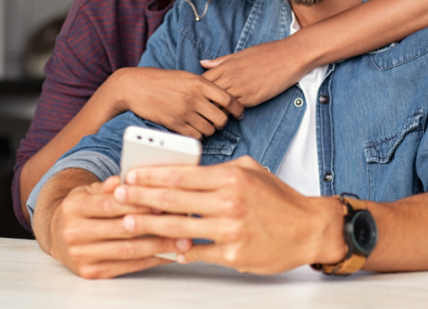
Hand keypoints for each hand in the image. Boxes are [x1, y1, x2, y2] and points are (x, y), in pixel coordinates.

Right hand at [44, 175, 180, 278]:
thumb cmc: (82, 208)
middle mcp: (74, 232)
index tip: (164, 201)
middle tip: (181, 221)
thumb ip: (110, 185)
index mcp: (74, 207)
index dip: (139, 203)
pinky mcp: (90, 272)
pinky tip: (168, 254)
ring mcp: (81, 255)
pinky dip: (150, 260)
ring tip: (182, 241)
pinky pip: (126, 266)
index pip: (111, 205)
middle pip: (122, 229)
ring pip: (127, 251)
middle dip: (155, 225)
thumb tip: (128, 178)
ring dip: (159, 246)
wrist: (56, 234)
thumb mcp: (91, 190)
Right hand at [102, 68, 243, 138]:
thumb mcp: (186, 76)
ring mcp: (184, 112)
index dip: (238, 108)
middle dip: (222, 121)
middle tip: (217, 120)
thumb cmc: (161, 80)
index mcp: (199, 83)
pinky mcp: (174, 124)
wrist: (136, 86)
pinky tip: (192, 129)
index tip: (239, 113)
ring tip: (203, 124)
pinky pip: (195, 136)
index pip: (228, 99)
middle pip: (221, 118)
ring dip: (209, 129)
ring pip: (210, 129)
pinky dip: (197, 135)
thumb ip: (204, 85)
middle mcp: (194, 97)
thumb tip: (222, 97)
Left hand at [114, 156, 347, 273]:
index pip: (182, 175)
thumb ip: (219, 170)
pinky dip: (178, 250)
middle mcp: (230, 202)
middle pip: (174, 200)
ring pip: (180, 228)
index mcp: (231, 177)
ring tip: (129, 221)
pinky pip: (197, 253)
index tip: (131, 175)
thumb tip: (186, 171)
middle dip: (141, 198)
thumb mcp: (251, 170)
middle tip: (118, 196)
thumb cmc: (279, 198)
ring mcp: (231, 231)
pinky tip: (161, 247)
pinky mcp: (233, 256)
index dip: (152, 175)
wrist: (309, 228)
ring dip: (150, 225)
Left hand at [200, 37, 309, 107]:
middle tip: (201, 110)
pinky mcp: (252, 98)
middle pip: (207, 95)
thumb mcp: (241, 54)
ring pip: (219, 105)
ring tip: (213, 116)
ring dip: (215, 111)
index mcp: (226, 65)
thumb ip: (221, 61)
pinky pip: (235, 109)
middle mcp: (230, 77)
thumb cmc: (267, 53)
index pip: (202, 81)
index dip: (198, 90)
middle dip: (203, 103)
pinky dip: (231, 113)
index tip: (197, 96)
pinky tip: (231, 115)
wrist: (290, 56)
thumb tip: (202, 63)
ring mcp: (241, 88)